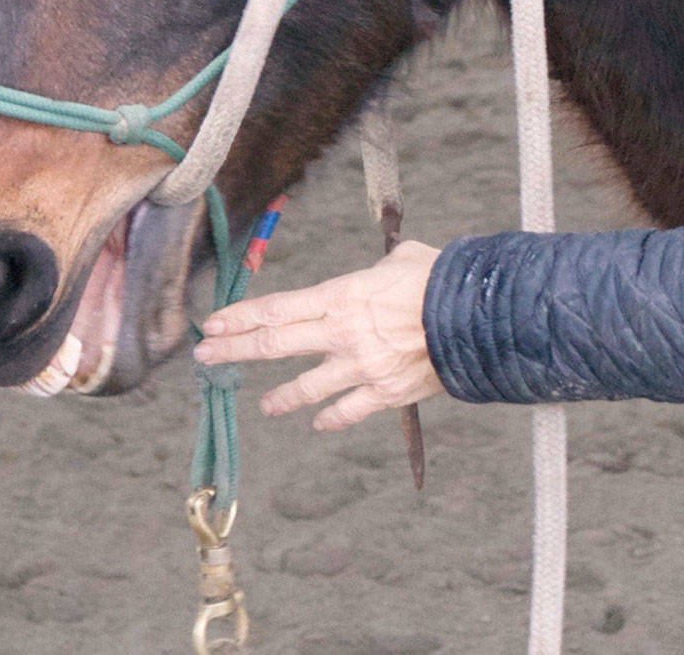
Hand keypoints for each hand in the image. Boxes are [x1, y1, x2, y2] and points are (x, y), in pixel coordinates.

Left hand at [195, 240, 444, 430]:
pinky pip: (348, 412)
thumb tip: (379, 273)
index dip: (242, 317)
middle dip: (236, 351)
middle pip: (276, 345)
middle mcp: (343, 334)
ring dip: (281, 398)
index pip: (278, 308)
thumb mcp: (402, 260)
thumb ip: (377, 273)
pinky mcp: (384, 393)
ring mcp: (362, 368)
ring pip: (306, 389)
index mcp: (342, 296)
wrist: (478, 318)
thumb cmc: (441, 279)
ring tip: (266, 406)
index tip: (214, 323)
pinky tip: (320, 423)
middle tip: (206, 358)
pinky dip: (331, 419)